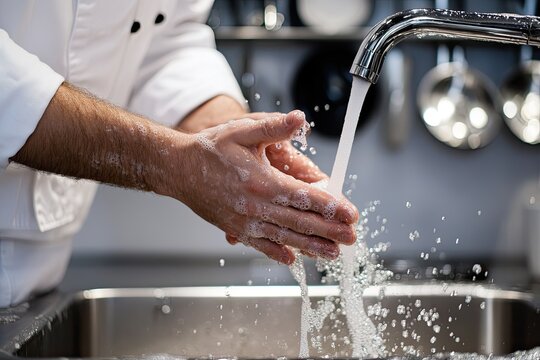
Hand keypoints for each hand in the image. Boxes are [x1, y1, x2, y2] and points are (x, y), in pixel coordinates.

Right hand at [177, 111, 358, 263]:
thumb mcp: (242, 130)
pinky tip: (292, 259)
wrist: (179, 169)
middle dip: (330, 230)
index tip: (351, 213)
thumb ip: (273, 128)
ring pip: (285, 237)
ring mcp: (245, 221)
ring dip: (312, 246)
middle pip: (301, 221)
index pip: (305, 197)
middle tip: (352, 237)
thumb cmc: (211, 148)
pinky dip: (277, 253)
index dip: (331, 206)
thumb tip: (300, 119)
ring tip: (333, 252)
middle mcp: (256, 206)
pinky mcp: (236, 228)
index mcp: (263, 182)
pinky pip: (261, 245)